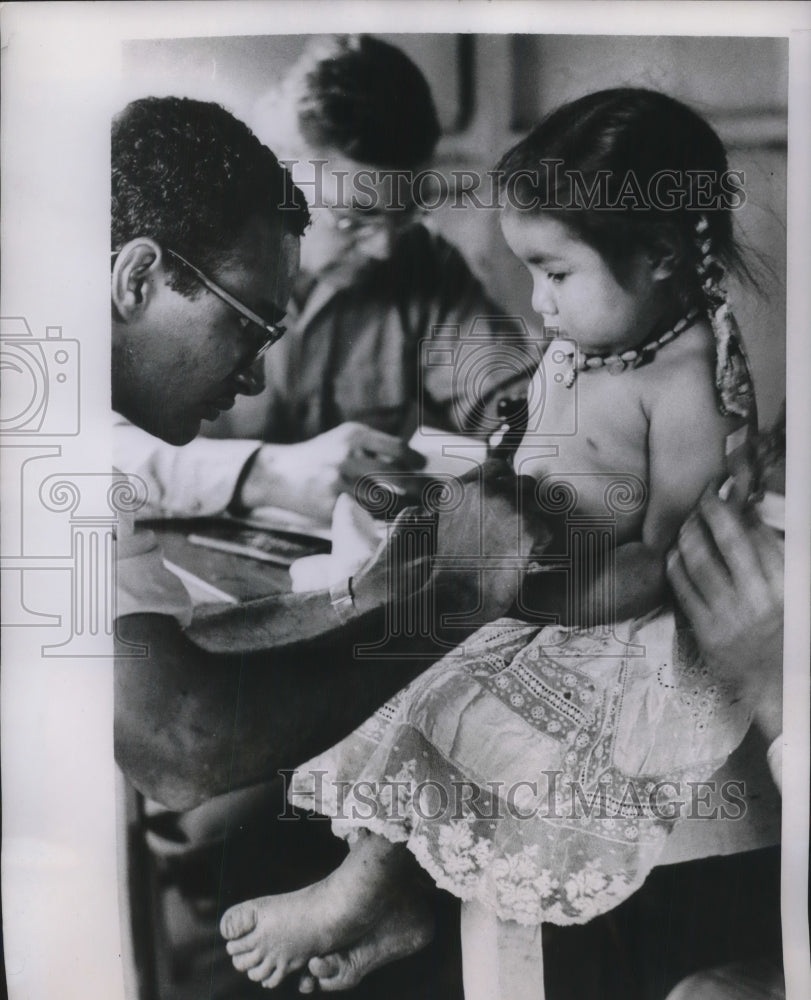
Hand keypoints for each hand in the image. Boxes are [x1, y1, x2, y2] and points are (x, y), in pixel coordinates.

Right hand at [238, 422, 424, 521]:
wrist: (279, 474)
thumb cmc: (320, 457)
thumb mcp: (343, 441)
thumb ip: (374, 447)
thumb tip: (414, 464)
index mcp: (353, 435)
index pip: (397, 448)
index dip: (415, 461)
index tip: (424, 468)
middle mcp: (347, 456)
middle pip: (397, 476)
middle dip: (420, 488)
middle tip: (434, 495)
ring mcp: (339, 482)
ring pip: (385, 499)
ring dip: (405, 507)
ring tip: (418, 510)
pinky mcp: (331, 505)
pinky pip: (366, 515)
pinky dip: (382, 519)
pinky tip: (393, 520)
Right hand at [431, 460, 550, 624]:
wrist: (454, 598)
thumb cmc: (453, 570)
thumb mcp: (450, 524)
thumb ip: (471, 501)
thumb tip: (503, 480)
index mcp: (460, 487)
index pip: (498, 466)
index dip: (508, 485)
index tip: (506, 508)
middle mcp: (482, 488)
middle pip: (524, 483)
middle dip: (525, 508)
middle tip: (510, 538)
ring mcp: (506, 504)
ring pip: (538, 508)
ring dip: (530, 529)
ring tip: (510, 553)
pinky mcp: (527, 525)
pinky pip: (546, 532)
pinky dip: (537, 550)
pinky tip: (517, 564)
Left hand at [666, 489, 783, 738]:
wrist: (776, 685)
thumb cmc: (787, 634)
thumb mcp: (795, 594)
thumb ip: (776, 558)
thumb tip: (751, 519)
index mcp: (787, 588)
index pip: (761, 538)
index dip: (743, 512)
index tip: (731, 495)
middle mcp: (759, 599)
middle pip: (729, 542)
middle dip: (714, 511)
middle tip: (706, 495)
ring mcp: (730, 616)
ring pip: (700, 562)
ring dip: (690, 534)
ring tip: (689, 521)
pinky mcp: (706, 631)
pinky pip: (683, 589)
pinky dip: (676, 564)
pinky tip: (675, 552)